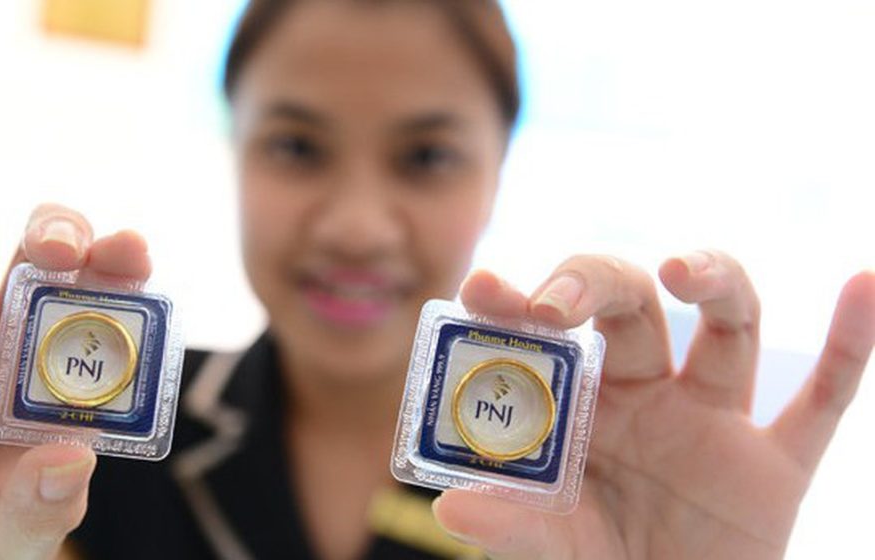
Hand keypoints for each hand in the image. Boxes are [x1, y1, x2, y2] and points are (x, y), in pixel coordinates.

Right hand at [0, 204, 151, 558]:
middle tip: (56, 248)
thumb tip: (73, 458)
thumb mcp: (7, 542)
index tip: (128, 248)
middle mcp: (2, 341)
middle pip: (39, 251)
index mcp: (55, 378)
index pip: (103, 300)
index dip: (119, 263)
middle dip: (56, 230)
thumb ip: (40, 506)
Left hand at [433, 253, 874, 558]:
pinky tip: (864, 285)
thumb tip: (452, 506)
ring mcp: (715, 421)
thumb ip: (510, 523)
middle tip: (558, 301)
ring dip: (714, 280)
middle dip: (595, 283)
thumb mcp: (549, 543)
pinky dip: (853, 344)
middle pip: (631, 305)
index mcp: (582, 401)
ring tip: (680, 269)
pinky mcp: (775, 464)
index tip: (481, 287)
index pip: (551, 328)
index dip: (519, 301)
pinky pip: (825, 398)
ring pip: (728, 324)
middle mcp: (647, 394)